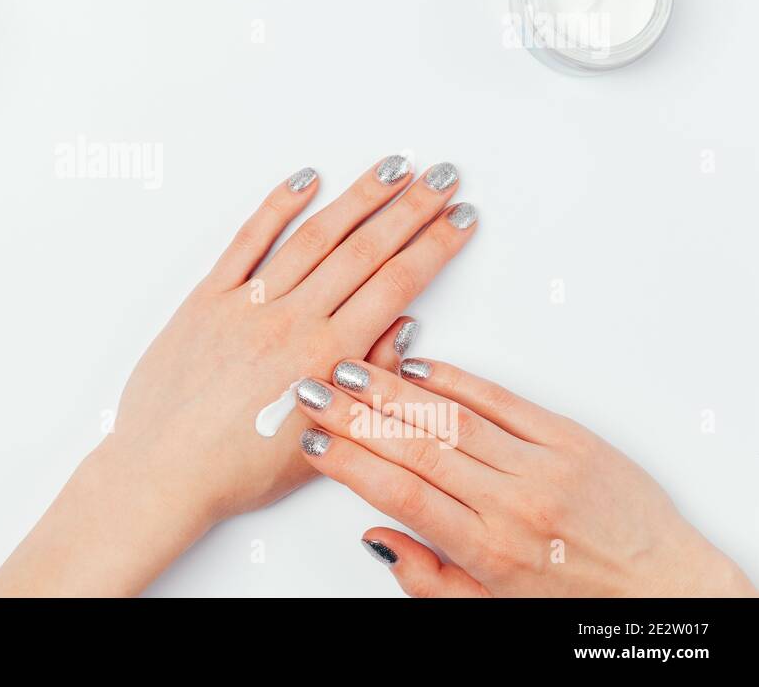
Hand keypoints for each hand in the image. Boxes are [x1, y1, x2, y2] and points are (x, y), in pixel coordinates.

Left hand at [0, 157, 477, 595]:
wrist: (162, 473)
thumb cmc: (237, 471)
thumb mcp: (321, 443)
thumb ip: (368, 384)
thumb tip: (403, 327)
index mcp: (326, 359)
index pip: (396, 285)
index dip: (435, 246)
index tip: (461, 217)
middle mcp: (290, 322)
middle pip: (364, 251)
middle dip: (410, 208)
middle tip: (443, 176)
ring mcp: (246, 305)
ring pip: (313, 237)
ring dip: (357, 197)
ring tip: (391, 168)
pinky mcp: (206, 299)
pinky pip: (246, 241)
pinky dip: (277, 206)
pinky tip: (305, 179)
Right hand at [292, 356, 756, 596]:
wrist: (667, 588)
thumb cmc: (578, 602)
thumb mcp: (493, 611)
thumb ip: (430, 579)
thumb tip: (377, 539)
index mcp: (490, 551)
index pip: (402, 496)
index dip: (350, 465)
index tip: (312, 444)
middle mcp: (514, 503)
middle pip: (417, 448)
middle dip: (354, 416)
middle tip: (310, 393)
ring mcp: (545, 464)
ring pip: (452, 417)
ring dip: (393, 389)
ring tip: (348, 370)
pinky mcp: (572, 438)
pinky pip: (503, 400)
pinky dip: (458, 379)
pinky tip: (420, 366)